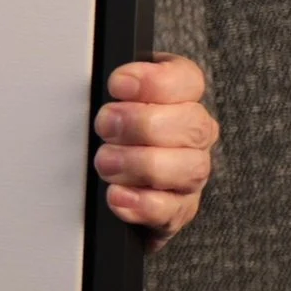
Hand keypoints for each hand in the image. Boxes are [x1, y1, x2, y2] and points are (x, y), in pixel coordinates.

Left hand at [93, 52, 215, 250]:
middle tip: (106, 125)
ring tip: (106, 162)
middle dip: (142, 124)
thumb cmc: (112, 131)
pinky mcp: (177, 209)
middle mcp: (192, 135)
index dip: (156, 81)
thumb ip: (112, 89)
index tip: (118, 84)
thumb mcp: (110, 100)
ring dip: (141, 164)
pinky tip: (117, 195)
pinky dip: (141, 203)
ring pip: (189, 169)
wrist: (108, 180)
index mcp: (180, 98)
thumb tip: (97, 86)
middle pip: (192, 125)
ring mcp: (189, 174)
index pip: (188, 81)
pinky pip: (170, 210)